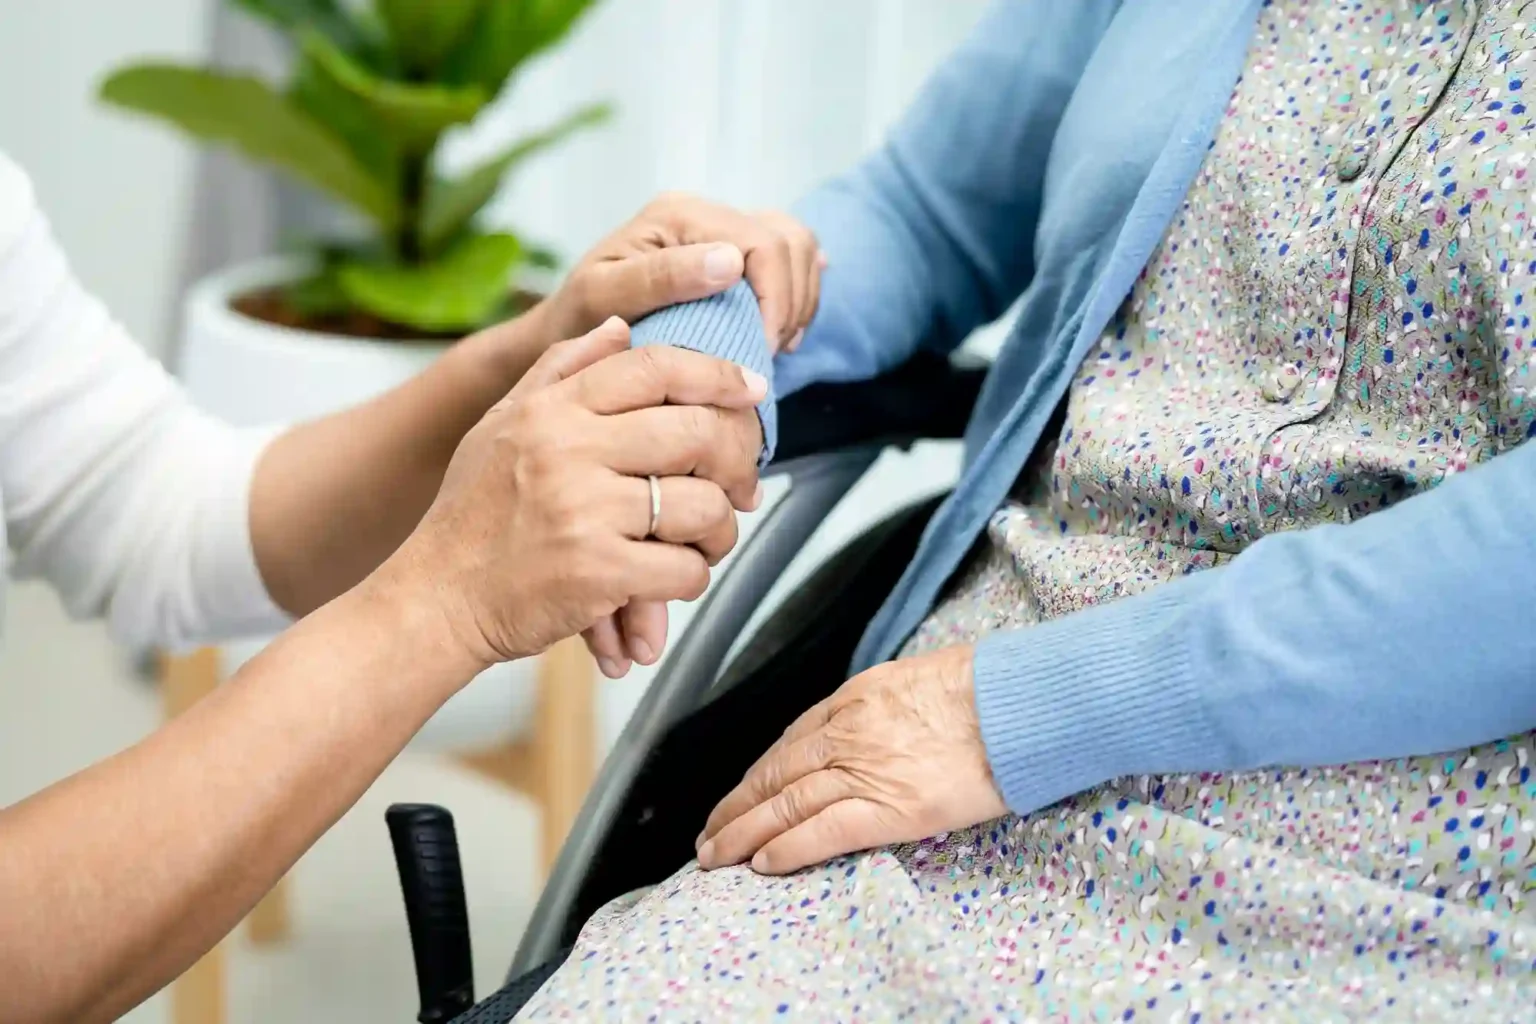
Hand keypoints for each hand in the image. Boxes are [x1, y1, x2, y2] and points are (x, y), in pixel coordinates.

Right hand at [378, 317, 766, 669]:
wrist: (435, 598)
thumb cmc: (472, 514)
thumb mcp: (502, 425)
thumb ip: (560, 370)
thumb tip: (619, 327)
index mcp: (552, 409)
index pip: (655, 367)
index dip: (717, 374)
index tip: (752, 390)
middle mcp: (569, 450)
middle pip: (695, 431)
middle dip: (736, 458)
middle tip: (742, 482)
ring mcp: (585, 511)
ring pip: (702, 506)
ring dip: (720, 528)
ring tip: (707, 539)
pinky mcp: (597, 572)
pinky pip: (685, 569)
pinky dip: (691, 577)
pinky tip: (673, 578)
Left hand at [533, 193, 824, 352]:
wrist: (566, 333)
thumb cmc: (577, 319)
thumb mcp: (603, 297)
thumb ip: (661, 278)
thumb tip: (730, 261)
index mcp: (679, 214)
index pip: (763, 243)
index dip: (775, 300)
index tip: (762, 350)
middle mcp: (705, 214)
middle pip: (789, 241)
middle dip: (790, 303)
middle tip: (767, 353)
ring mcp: (722, 232)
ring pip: (799, 249)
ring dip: (798, 302)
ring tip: (772, 346)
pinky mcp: (733, 255)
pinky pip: (792, 264)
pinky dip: (796, 299)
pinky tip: (776, 333)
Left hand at [695, 645, 1006, 874]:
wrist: (1021, 701)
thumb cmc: (988, 689)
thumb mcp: (921, 678)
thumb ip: (886, 705)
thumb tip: (882, 724)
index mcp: (856, 698)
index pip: (791, 741)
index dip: (761, 773)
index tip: (744, 793)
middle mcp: (849, 732)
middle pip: (775, 773)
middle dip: (737, 805)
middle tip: (710, 832)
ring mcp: (866, 769)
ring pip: (785, 803)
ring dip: (743, 832)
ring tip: (717, 855)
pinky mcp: (890, 807)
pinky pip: (822, 831)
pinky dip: (786, 848)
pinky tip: (762, 862)